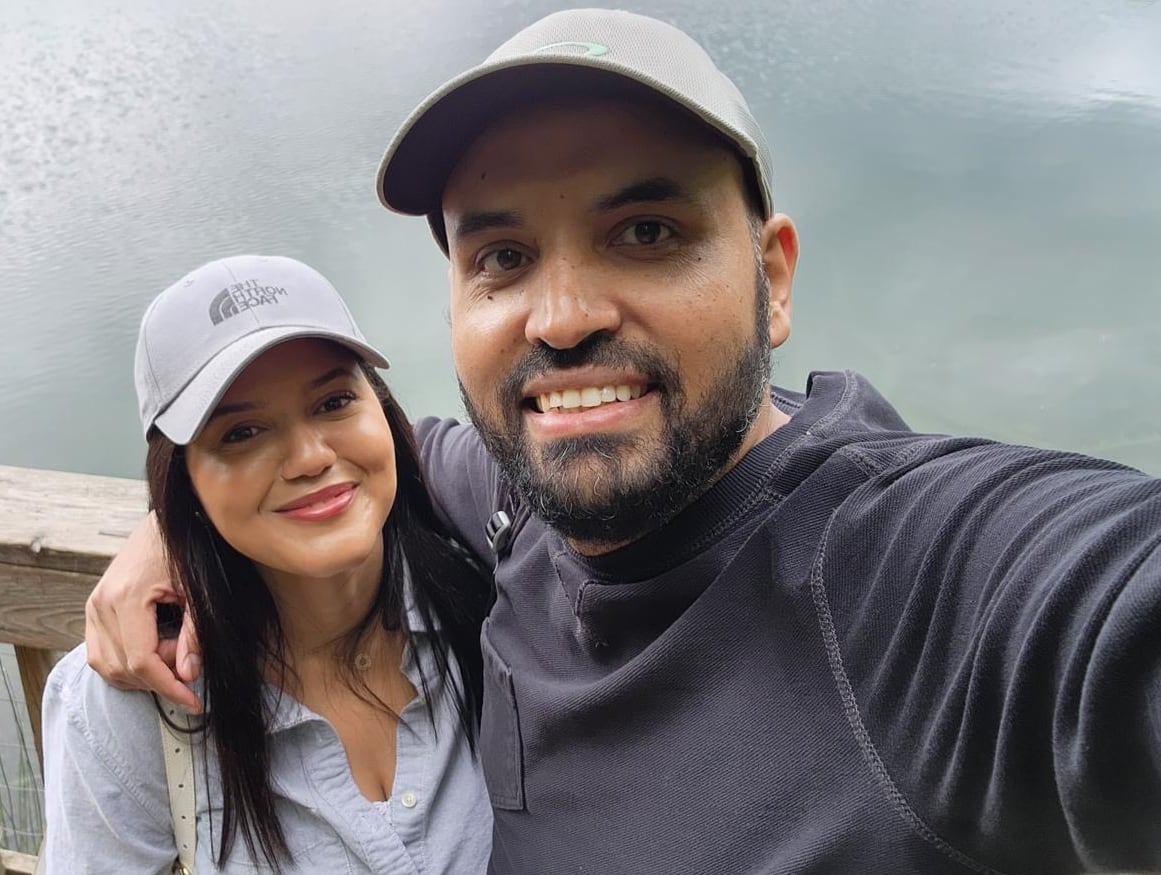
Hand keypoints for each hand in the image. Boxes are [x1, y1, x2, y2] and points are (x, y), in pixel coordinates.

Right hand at [84, 513, 202, 710]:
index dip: (168, 686)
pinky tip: (155, 655)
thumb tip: (189, 674)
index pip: (141, 661)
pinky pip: (100, 653)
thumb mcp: (199, 592)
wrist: (166, 523)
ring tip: (173, 655)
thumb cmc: (186, 552)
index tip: (193, 701)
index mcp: (126, 597)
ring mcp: (92, 606)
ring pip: (107, 666)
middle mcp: (101, 604)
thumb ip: (195, 633)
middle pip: (123, 667)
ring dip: (141, 674)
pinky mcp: (92, 609)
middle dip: (158, 678)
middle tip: (189, 665)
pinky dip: (126, 664)